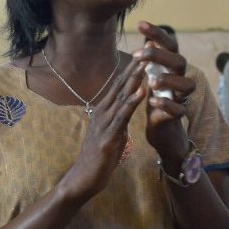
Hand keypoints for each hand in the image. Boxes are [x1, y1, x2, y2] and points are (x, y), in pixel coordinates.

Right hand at [60, 56, 146, 201]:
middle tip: (145, 48)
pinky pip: (122, 117)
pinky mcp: (108, 137)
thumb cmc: (98, 158)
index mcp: (103, 111)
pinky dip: (132, 102)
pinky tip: (142, 92)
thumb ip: (117, 119)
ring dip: (134, 80)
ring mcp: (104, 124)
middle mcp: (102, 113)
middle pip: (119, 86)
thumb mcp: (110, 133)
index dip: (130, 69)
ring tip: (145, 63)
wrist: (83, 180)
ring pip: (121, 97)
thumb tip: (125, 108)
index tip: (142, 53)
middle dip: (133, 68)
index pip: (118, 86)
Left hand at [133, 21, 196, 170]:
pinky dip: (167, 104)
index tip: (140, 23)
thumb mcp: (151, 76)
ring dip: (169, 79)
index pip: (170, 45)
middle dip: (160, 54)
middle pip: (179, 61)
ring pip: (187, 84)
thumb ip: (151, 58)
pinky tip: (152, 101)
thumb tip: (148, 36)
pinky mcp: (178, 116)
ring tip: (151, 81)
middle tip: (138, 54)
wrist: (162, 130)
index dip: (157, 33)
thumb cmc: (156, 99)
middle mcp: (180, 80)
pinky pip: (179, 109)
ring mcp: (181, 98)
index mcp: (171, 68)